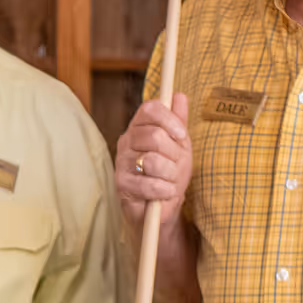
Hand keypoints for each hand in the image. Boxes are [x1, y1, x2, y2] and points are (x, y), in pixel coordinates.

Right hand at [116, 93, 191, 229]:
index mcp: (140, 127)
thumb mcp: (180, 146)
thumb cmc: (170, 173)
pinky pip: (149, 184)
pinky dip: (164, 190)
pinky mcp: (121, 184)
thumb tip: (179, 96)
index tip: (181, 136)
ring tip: (170, 181)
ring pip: (152, 160)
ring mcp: (121, 162)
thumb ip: (179, 121)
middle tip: (177, 166)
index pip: (150, 109)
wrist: (161, 205)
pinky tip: (165, 192)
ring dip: (170, 175)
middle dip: (174, 155)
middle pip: (154, 136)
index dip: (169, 119)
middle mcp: (127, 141)